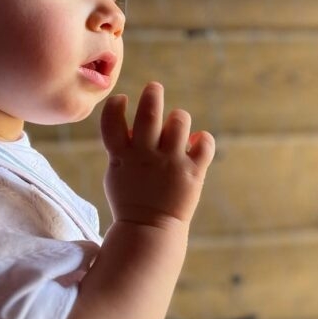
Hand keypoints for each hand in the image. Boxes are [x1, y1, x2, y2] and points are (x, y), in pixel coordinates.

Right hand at [100, 82, 214, 227]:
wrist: (149, 229)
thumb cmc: (131, 199)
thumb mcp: (116, 173)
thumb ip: (122, 147)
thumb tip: (136, 123)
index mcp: (122, 155)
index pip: (112, 119)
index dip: (115, 104)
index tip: (123, 100)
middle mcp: (146, 155)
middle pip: (150, 112)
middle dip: (153, 94)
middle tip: (154, 89)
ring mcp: (171, 163)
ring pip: (180, 121)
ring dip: (178, 118)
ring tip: (176, 125)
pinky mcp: (192, 173)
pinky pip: (205, 144)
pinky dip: (204, 140)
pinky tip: (196, 144)